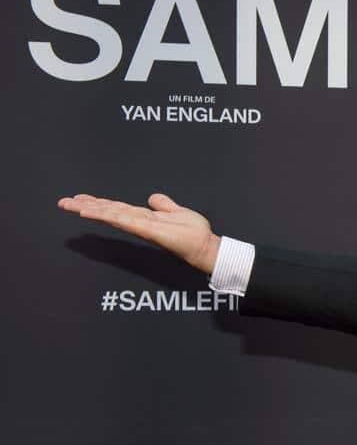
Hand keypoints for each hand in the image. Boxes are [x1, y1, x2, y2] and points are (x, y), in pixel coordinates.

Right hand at [58, 193, 220, 273]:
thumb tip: (152, 197)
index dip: (98, 203)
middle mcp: (139, 222)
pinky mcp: (147, 230)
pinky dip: (107, 215)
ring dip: (90, 209)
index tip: (79, 199)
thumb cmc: (193, 233)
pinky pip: (124, 220)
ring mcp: (142, 226)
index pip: (116, 208)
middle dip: (86, 206)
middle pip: (109, 211)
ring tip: (70, 205)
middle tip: (63, 202)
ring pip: (112, 214)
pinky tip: (92, 212)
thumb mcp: (177, 212)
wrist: (205, 246)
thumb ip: (164, 205)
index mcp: (144, 217)